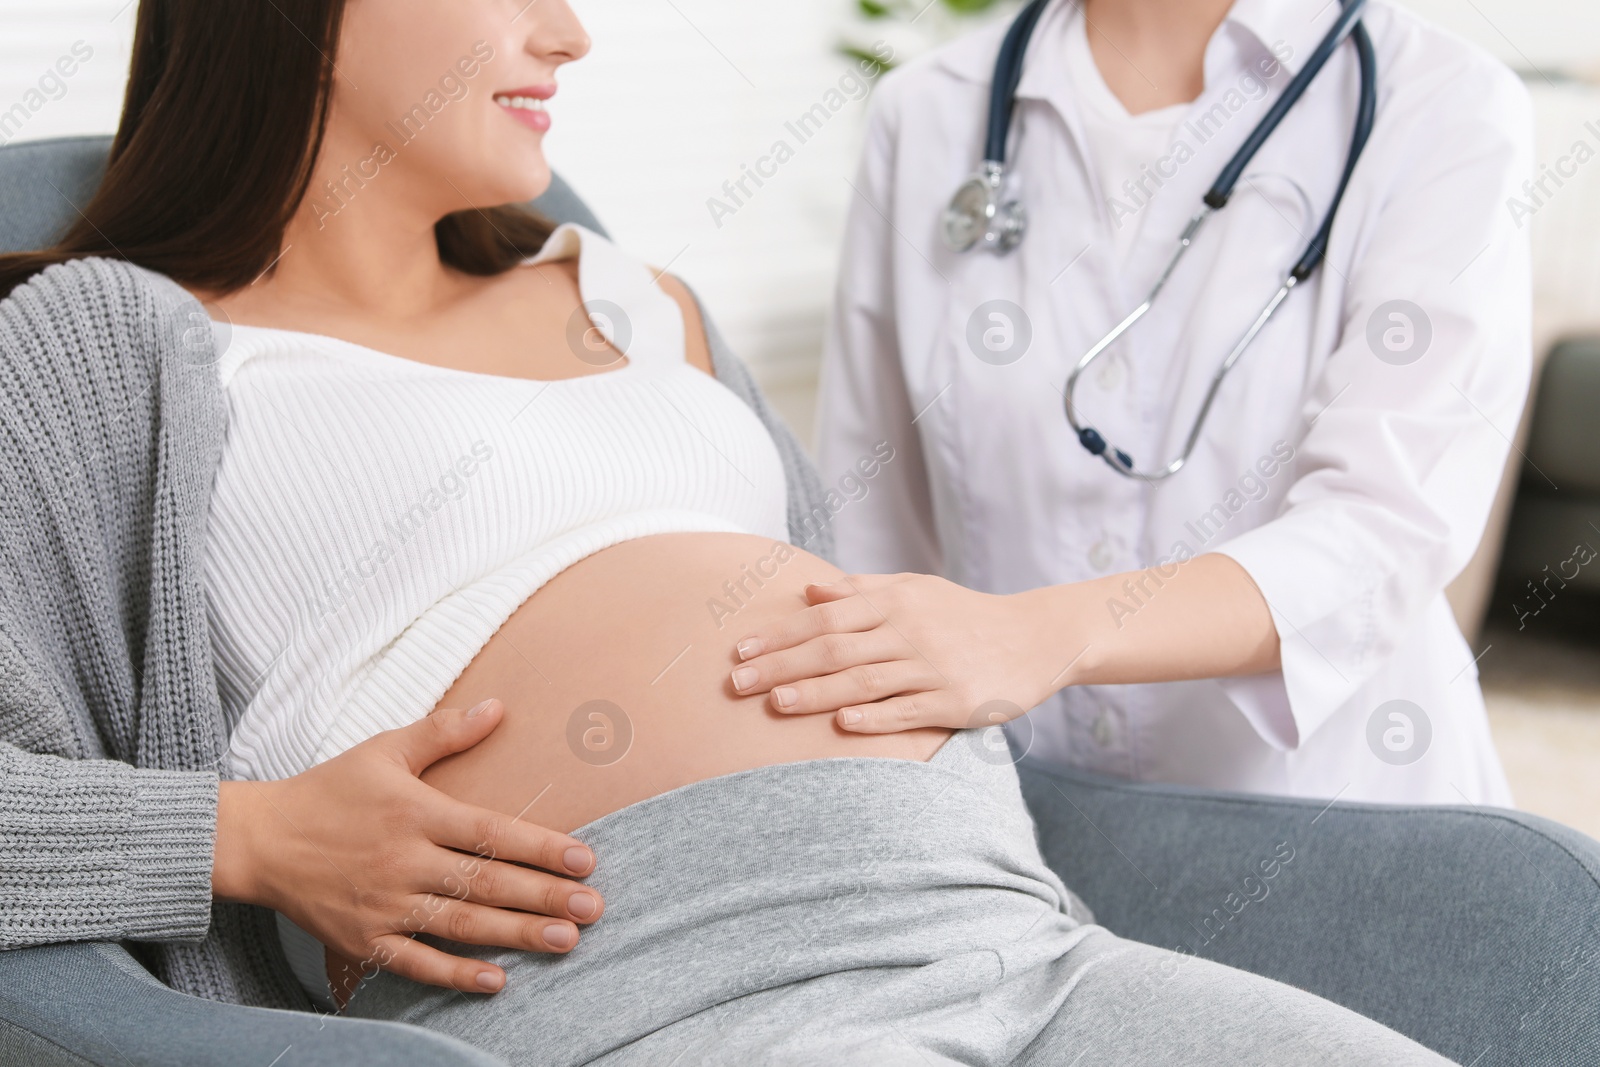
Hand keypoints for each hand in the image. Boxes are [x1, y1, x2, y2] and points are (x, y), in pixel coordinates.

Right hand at [213, 699, 603, 995]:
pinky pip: (415, 963)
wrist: (257, 840)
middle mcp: (403, 860)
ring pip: (460, 924)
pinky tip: (496, 981)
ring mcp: (383, 904)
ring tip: (565, 941)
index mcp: (415, 812)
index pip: (491, 833)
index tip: (585, 860)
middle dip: (544, 897)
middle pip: (485, 882)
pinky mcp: (362, 939)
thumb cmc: (328, 790)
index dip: (541, 848)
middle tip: (593, 909)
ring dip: (514, 935)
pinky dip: (455, 975)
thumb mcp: (384, 750)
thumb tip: (498, 706)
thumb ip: (444, 731)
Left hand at [729, 573, 1073, 732]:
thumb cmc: (965, 614)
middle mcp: (910, 630)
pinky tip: (843, 725)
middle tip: (737, 683)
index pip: (825, 617)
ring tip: (776, 704)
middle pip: (834, 648)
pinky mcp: (957, 700)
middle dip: (782, 665)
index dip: (781, 634)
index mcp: (896, 601)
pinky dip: (875, 717)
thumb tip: (808, 588)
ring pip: (864, 680)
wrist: (1036, 636)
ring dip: (817, 693)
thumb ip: (861, 590)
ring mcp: (934, 666)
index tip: (741, 649)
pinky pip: (908, 710)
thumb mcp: (916, 589)